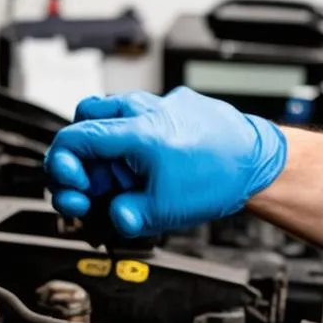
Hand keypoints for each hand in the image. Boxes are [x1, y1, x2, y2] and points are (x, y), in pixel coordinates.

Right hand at [43, 88, 286, 237]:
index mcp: (133, 132)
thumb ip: (127, 215)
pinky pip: (136, 119)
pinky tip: (141, 168)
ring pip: (109, 117)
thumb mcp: (164, 209)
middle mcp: (140, 111)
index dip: (62, 168)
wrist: (259, 160)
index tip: (75, 189)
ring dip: (102, 148)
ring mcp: (157, 106)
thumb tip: (113, 216)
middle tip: (86, 185)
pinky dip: (129, 142)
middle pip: (83, 121)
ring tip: (116, 179)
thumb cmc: (220, 176)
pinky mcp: (172, 110)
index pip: (72, 140)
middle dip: (77, 155)